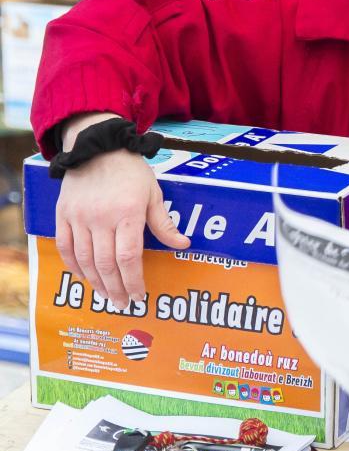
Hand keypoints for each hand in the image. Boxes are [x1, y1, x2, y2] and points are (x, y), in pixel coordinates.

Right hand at [56, 113, 189, 308]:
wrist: (98, 147)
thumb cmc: (131, 171)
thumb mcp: (154, 194)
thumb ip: (164, 223)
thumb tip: (183, 245)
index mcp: (128, 213)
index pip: (129, 257)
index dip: (133, 280)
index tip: (139, 296)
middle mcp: (101, 218)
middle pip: (106, 263)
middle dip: (115, 287)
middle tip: (122, 303)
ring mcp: (79, 217)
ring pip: (85, 259)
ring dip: (96, 282)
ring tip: (106, 295)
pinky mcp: (63, 214)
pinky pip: (65, 247)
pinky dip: (74, 266)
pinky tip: (85, 277)